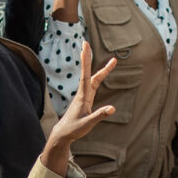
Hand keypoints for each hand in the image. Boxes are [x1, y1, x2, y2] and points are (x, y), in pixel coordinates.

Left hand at [40, 43, 118, 169]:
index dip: (86, 61)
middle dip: (89, 59)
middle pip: (89, 73)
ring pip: (94, 79)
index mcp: (83, 96)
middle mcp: (83, 93)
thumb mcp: (88, 124)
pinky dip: (99, 78)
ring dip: (102, 70)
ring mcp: (84, 96)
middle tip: (87, 43)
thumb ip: (99, 116)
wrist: (63, 134)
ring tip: (114, 61)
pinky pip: (94, 86)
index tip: (84, 48)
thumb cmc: (74, 129)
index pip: (85, 75)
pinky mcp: (86, 100)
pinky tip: (102, 75)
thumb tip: (113, 108)